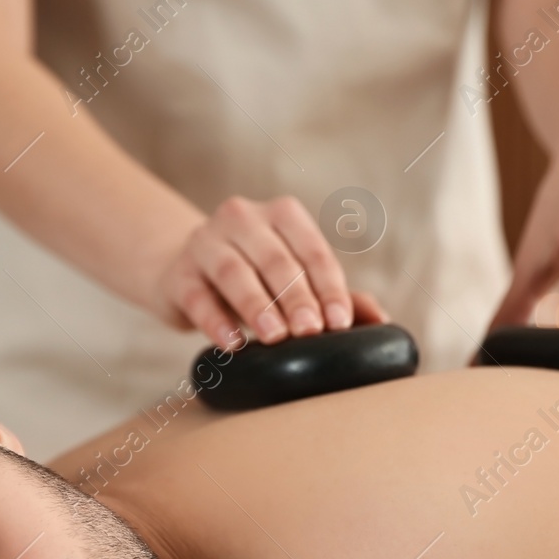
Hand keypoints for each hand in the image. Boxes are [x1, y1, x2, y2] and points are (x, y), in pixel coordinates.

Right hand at [154, 195, 387, 349]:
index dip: (328, 286)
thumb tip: (380, 320)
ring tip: (276, 336)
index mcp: (281, 215)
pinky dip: (216, 320)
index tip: (339, 321)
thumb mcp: (293, 278)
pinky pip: (198, 296)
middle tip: (312, 330)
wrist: (182, 272)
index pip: (311, 249)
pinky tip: (232, 343)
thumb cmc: (252, 276)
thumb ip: (335, 295)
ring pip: (234, 271)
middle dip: (296, 296)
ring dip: (258, 305)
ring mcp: (205, 242)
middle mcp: (241, 218)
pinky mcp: (178, 274)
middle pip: (275, 259)